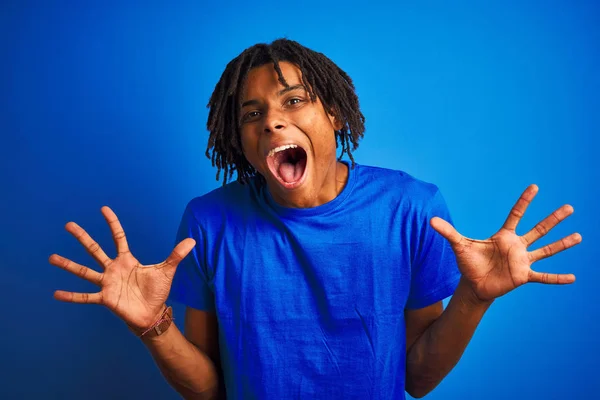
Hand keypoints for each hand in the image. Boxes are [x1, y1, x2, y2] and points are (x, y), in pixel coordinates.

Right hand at [50, 206, 194, 329]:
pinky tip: (56, 293)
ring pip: (84, 271)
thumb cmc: (157, 291)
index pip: (118, 237)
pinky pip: (85, 297)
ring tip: (51, 257)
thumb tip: (192, 241)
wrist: (152, 313)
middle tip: (68, 225)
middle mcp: (113, 269)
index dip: (112, 223)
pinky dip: (72, 296)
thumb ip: (176, 255)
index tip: (103, 209)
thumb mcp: (167, 270)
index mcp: (127, 260)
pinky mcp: (105, 298)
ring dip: (68, 265)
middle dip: (82, 237)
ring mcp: (107, 283)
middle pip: (95, 249)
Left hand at [431, 185, 580, 301]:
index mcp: (503, 236)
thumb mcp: (459, 245)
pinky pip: (544, 277)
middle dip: (553, 219)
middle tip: (570, 207)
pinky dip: (557, 278)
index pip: (516, 215)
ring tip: (579, 236)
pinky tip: (573, 278)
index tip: (534, 187)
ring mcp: (522, 261)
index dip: (524, 201)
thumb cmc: (469, 263)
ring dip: (561, 244)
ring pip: (546, 250)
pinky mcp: (523, 276)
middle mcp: (516, 246)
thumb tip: (430, 220)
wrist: (474, 285)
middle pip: (538, 229)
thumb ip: (448, 232)